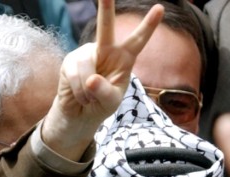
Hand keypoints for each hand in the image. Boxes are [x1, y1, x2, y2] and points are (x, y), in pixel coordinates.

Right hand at [42, 0, 163, 160]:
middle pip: (105, 26)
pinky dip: (79, 92)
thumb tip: (90, 79)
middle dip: (105, 8)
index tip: (160, 8)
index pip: (138, 40)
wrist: (80, 114)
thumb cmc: (101, 104)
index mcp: (124, 58)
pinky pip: (75, 76)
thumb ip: (105, 92)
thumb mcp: (111, 102)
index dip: (148, 25)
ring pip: (87, 67)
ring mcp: (85, 53)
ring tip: (89, 98)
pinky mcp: (70, 62)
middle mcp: (105, 49)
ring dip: (89, 91)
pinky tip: (80, 96)